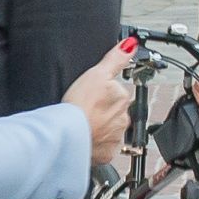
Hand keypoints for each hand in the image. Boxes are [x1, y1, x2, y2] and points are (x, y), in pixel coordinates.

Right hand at [64, 44, 131, 161]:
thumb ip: (116, 59)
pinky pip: (103, 147)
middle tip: (86, 108)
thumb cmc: (79, 105)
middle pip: (115, 111)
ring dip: (100, 126)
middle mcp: (124, 119)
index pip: (118, 91)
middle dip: (103, 110)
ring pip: (110, 129)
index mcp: (123, 98)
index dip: (103, 92)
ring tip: (84, 122)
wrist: (67, 135)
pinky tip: (86, 136)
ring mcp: (116, 137)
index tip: (92, 95)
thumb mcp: (97, 73)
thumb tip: (131, 45)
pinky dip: (96, 143)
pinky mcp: (106, 153)